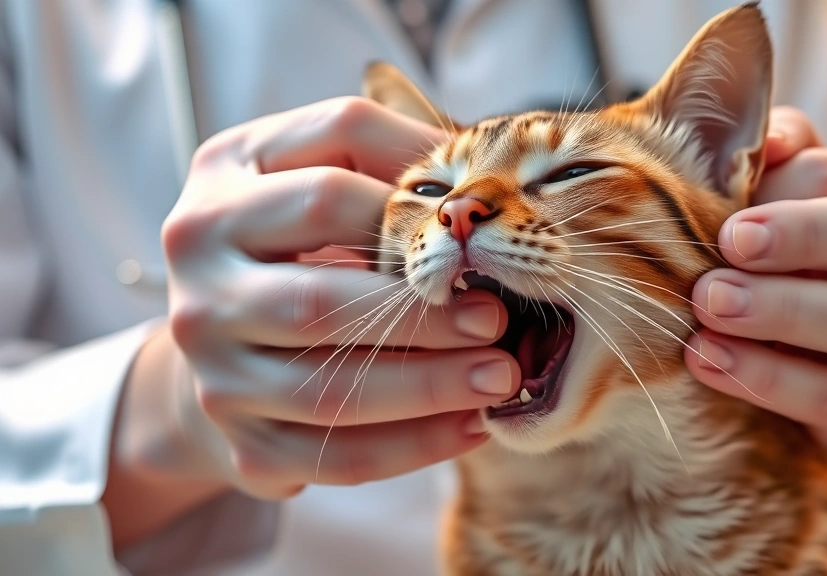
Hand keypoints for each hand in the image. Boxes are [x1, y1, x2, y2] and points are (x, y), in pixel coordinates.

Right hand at [105, 97, 522, 547]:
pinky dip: (412, 446)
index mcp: (218, 188)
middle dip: (423, 316)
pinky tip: (469, 425)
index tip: (479, 235)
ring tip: (499, 376)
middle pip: (318, 304)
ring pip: (327, 392)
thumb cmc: (299, 236)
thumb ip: (386, 156)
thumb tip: (475, 180)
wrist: (228, 335)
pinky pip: (335, 457)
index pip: (324, 194)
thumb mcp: (320, 168)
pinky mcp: (241, 441)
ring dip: (428, 388)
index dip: (412, 214)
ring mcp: (212, 369)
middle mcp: (198, 281)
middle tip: (497, 319)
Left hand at [683, 106, 826, 452]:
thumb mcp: (764, 203)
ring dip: (779, 310)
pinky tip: (704, 357)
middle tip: (728, 244)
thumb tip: (761, 137)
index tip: (728, 207)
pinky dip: (762, 377)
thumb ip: (762, 161)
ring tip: (708, 304)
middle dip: (800, 236)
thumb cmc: (766, 258)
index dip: (787, 184)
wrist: (794, 354)